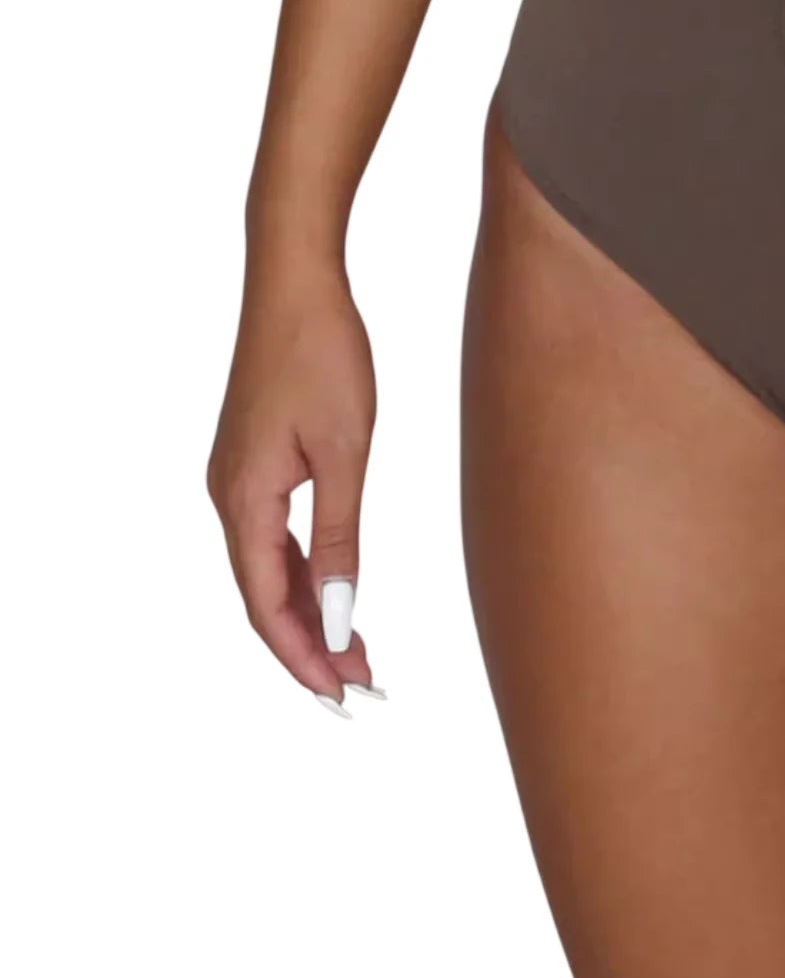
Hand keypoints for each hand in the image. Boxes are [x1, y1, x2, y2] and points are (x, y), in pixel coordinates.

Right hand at [207, 266, 378, 712]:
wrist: (296, 280)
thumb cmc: (323, 353)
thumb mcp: (345, 450)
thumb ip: (340, 537)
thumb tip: (338, 613)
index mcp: (244, 500)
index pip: (267, 606)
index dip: (303, 657)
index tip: (343, 697)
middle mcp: (228, 497)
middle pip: (264, 596)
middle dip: (310, 647)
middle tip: (363, 686)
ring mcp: (236, 479)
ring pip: (268, 569)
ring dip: (309, 612)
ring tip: (357, 652)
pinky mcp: (253, 461)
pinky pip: (273, 536)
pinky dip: (304, 572)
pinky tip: (335, 590)